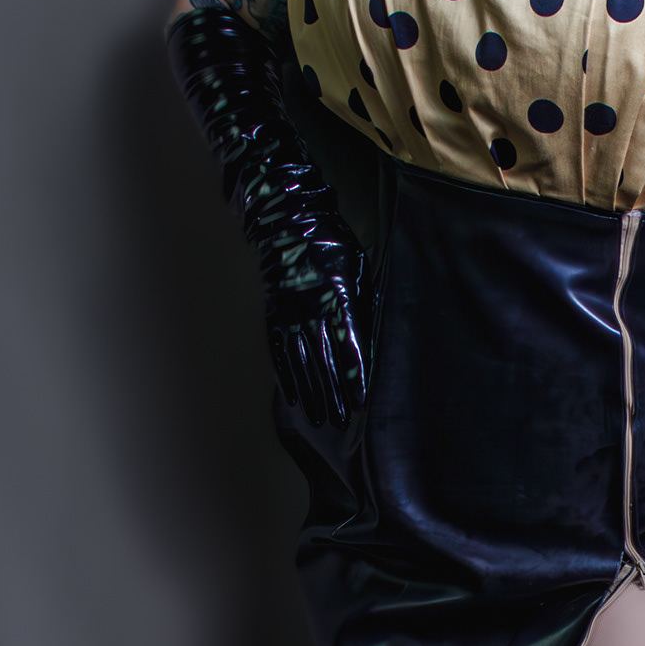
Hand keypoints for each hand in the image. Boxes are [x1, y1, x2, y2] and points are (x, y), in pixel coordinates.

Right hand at [263, 226, 366, 429]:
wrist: (288, 224)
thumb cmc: (332, 245)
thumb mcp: (357, 267)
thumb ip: (363, 303)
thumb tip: (370, 339)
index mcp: (339, 294)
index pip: (349, 343)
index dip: (354, 375)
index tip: (360, 401)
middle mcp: (312, 308)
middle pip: (324, 360)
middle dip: (334, 393)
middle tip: (342, 422)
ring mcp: (290, 313)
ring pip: (302, 362)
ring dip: (312, 393)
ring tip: (320, 420)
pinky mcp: (275, 316)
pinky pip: (281, 353)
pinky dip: (288, 378)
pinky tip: (294, 399)